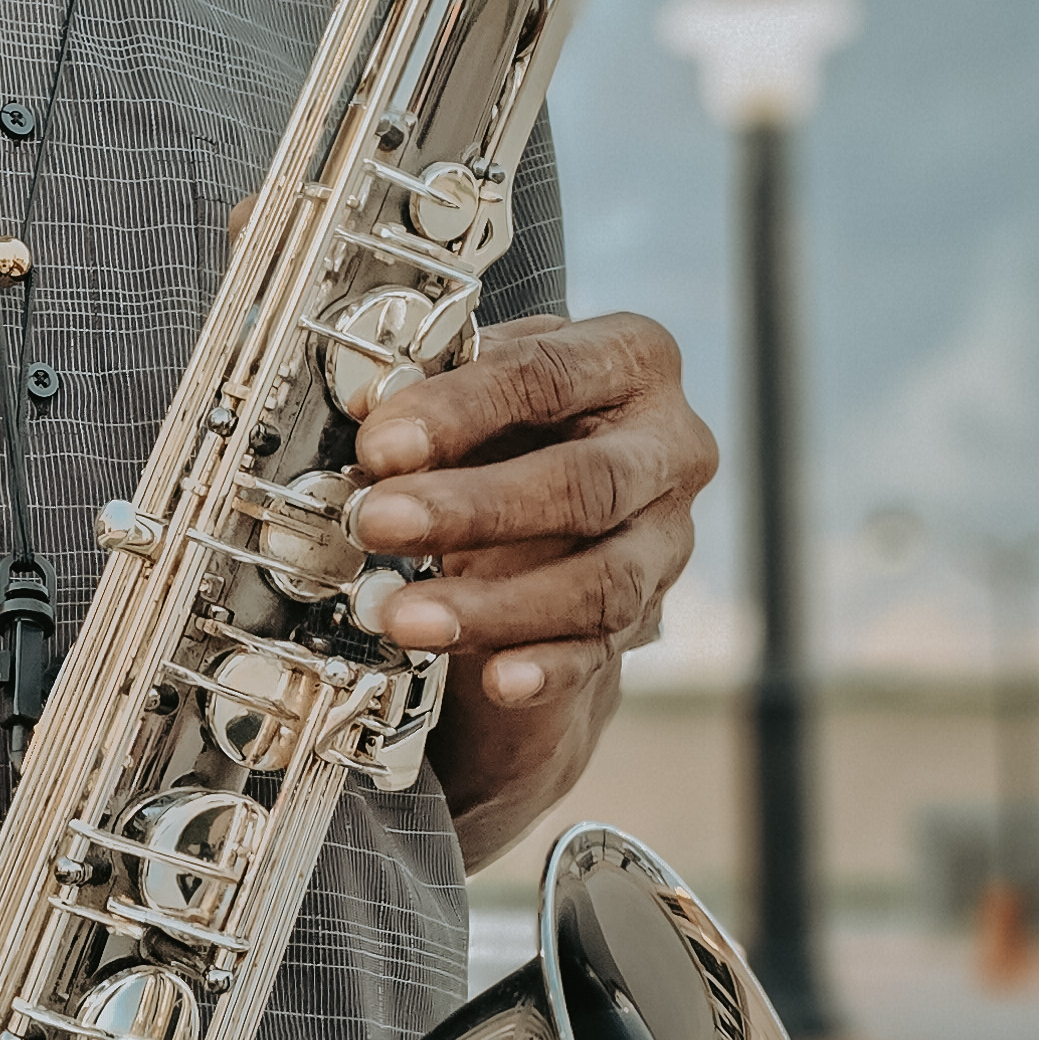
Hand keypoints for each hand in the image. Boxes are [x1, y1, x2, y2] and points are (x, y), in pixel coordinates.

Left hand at [349, 312, 714, 708]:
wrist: (564, 482)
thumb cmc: (522, 412)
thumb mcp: (486, 377)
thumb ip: (437, 387)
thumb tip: (369, 414)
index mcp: (632, 359)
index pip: (546, 375)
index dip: (456, 410)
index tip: (380, 443)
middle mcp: (669, 446)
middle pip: (585, 483)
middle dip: (473, 509)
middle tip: (378, 522)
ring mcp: (666, 535)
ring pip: (600, 581)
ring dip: (495, 605)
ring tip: (405, 617)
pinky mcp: (648, 611)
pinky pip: (600, 648)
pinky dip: (546, 667)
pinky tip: (497, 680)